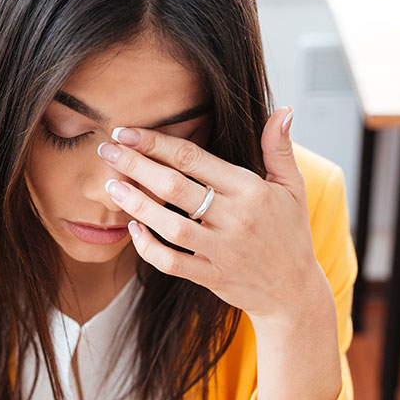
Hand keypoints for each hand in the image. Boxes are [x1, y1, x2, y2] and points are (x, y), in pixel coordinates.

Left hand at [97, 106, 326, 321]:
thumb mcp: (293, 187)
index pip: (194, 158)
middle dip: (135, 166)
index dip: (156, 142)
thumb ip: (280, 148)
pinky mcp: (211, 276)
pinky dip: (148, 247)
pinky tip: (132, 229)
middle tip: (106, 151)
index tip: (126, 132)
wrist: (294, 291)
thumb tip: (284, 108)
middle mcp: (235, 218)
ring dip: (136, 205)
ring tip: (110, 187)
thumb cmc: (290, 232)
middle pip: (175, 187)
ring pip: (169, 226)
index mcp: (250, 189)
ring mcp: (222, 250)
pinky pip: (172, 262)